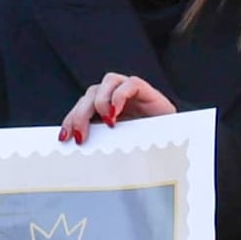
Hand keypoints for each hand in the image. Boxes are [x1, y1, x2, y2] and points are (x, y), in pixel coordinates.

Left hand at [58, 73, 179, 144]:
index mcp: (103, 110)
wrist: (176, 139)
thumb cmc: (147, 143)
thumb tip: (78, 155)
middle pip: (89, 96)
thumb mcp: (117, 144)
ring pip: (104, 84)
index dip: (70, 120)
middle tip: (81, 136)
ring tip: (106, 123)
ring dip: (100, 103)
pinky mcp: (144, 89)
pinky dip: (119, 96)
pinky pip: (128, 84)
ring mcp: (127, 91)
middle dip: (80, 115)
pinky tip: (117, 113)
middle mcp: (112, 97)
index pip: (80, 108)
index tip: (64, 138)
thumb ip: (101, 143)